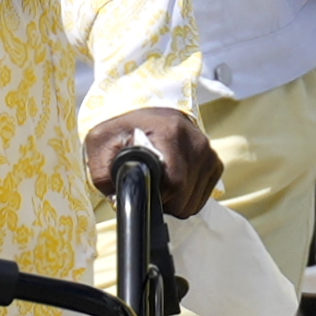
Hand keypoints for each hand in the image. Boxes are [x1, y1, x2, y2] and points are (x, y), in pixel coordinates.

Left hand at [87, 109, 215, 215]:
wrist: (147, 112)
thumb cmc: (122, 129)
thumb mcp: (100, 143)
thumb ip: (102, 174)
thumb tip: (117, 201)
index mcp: (171, 133)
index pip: (174, 183)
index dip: (156, 197)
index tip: (143, 190)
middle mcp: (195, 142)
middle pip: (183, 198)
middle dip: (163, 201)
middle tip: (148, 185)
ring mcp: (208, 152)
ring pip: (192, 202)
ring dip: (175, 201)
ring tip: (160, 181)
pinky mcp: (214, 162)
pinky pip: (202, 197)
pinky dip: (186, 197)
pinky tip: (173, 181)